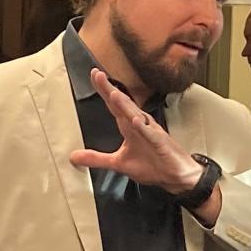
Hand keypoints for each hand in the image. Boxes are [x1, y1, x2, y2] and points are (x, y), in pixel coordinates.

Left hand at [69, 68, 203, 194]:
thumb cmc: (152, 165)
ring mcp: (151, 133)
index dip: (104, 90)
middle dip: (110, 90)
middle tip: (98, 75)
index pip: (114, 105)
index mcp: (129, 127)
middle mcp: (140, 125)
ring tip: (112, 93)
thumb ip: (96, 159)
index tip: (93, 75)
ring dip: (125, 105)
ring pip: (136, 116)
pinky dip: (144, 128)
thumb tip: (74, 158)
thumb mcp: (118, 164)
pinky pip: (152, 135)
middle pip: (123, 104)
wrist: (176, 176)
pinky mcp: (161, 144)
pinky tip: (136, 121)